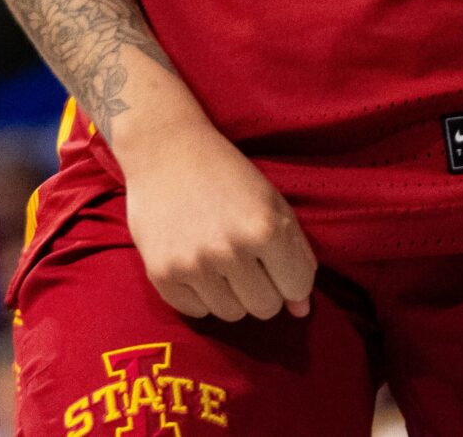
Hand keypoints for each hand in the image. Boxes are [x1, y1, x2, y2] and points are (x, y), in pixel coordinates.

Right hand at [117, 112, 318, 322]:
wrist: (164, 148)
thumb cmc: (226, 172)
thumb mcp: (272, 202)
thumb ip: (296, 254)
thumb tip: (301, 311)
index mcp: (264, 228)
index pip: (296, 287)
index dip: (291, 278)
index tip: (277, 263)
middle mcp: (229, 250)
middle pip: (265, 308)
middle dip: (263, 289)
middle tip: (247, 261)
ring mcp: (192, 265)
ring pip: (232, 314)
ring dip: (231, 294)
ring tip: (218, 259)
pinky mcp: (161, 274)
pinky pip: (196, 312)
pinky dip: (200, 295)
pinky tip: (194, 263)